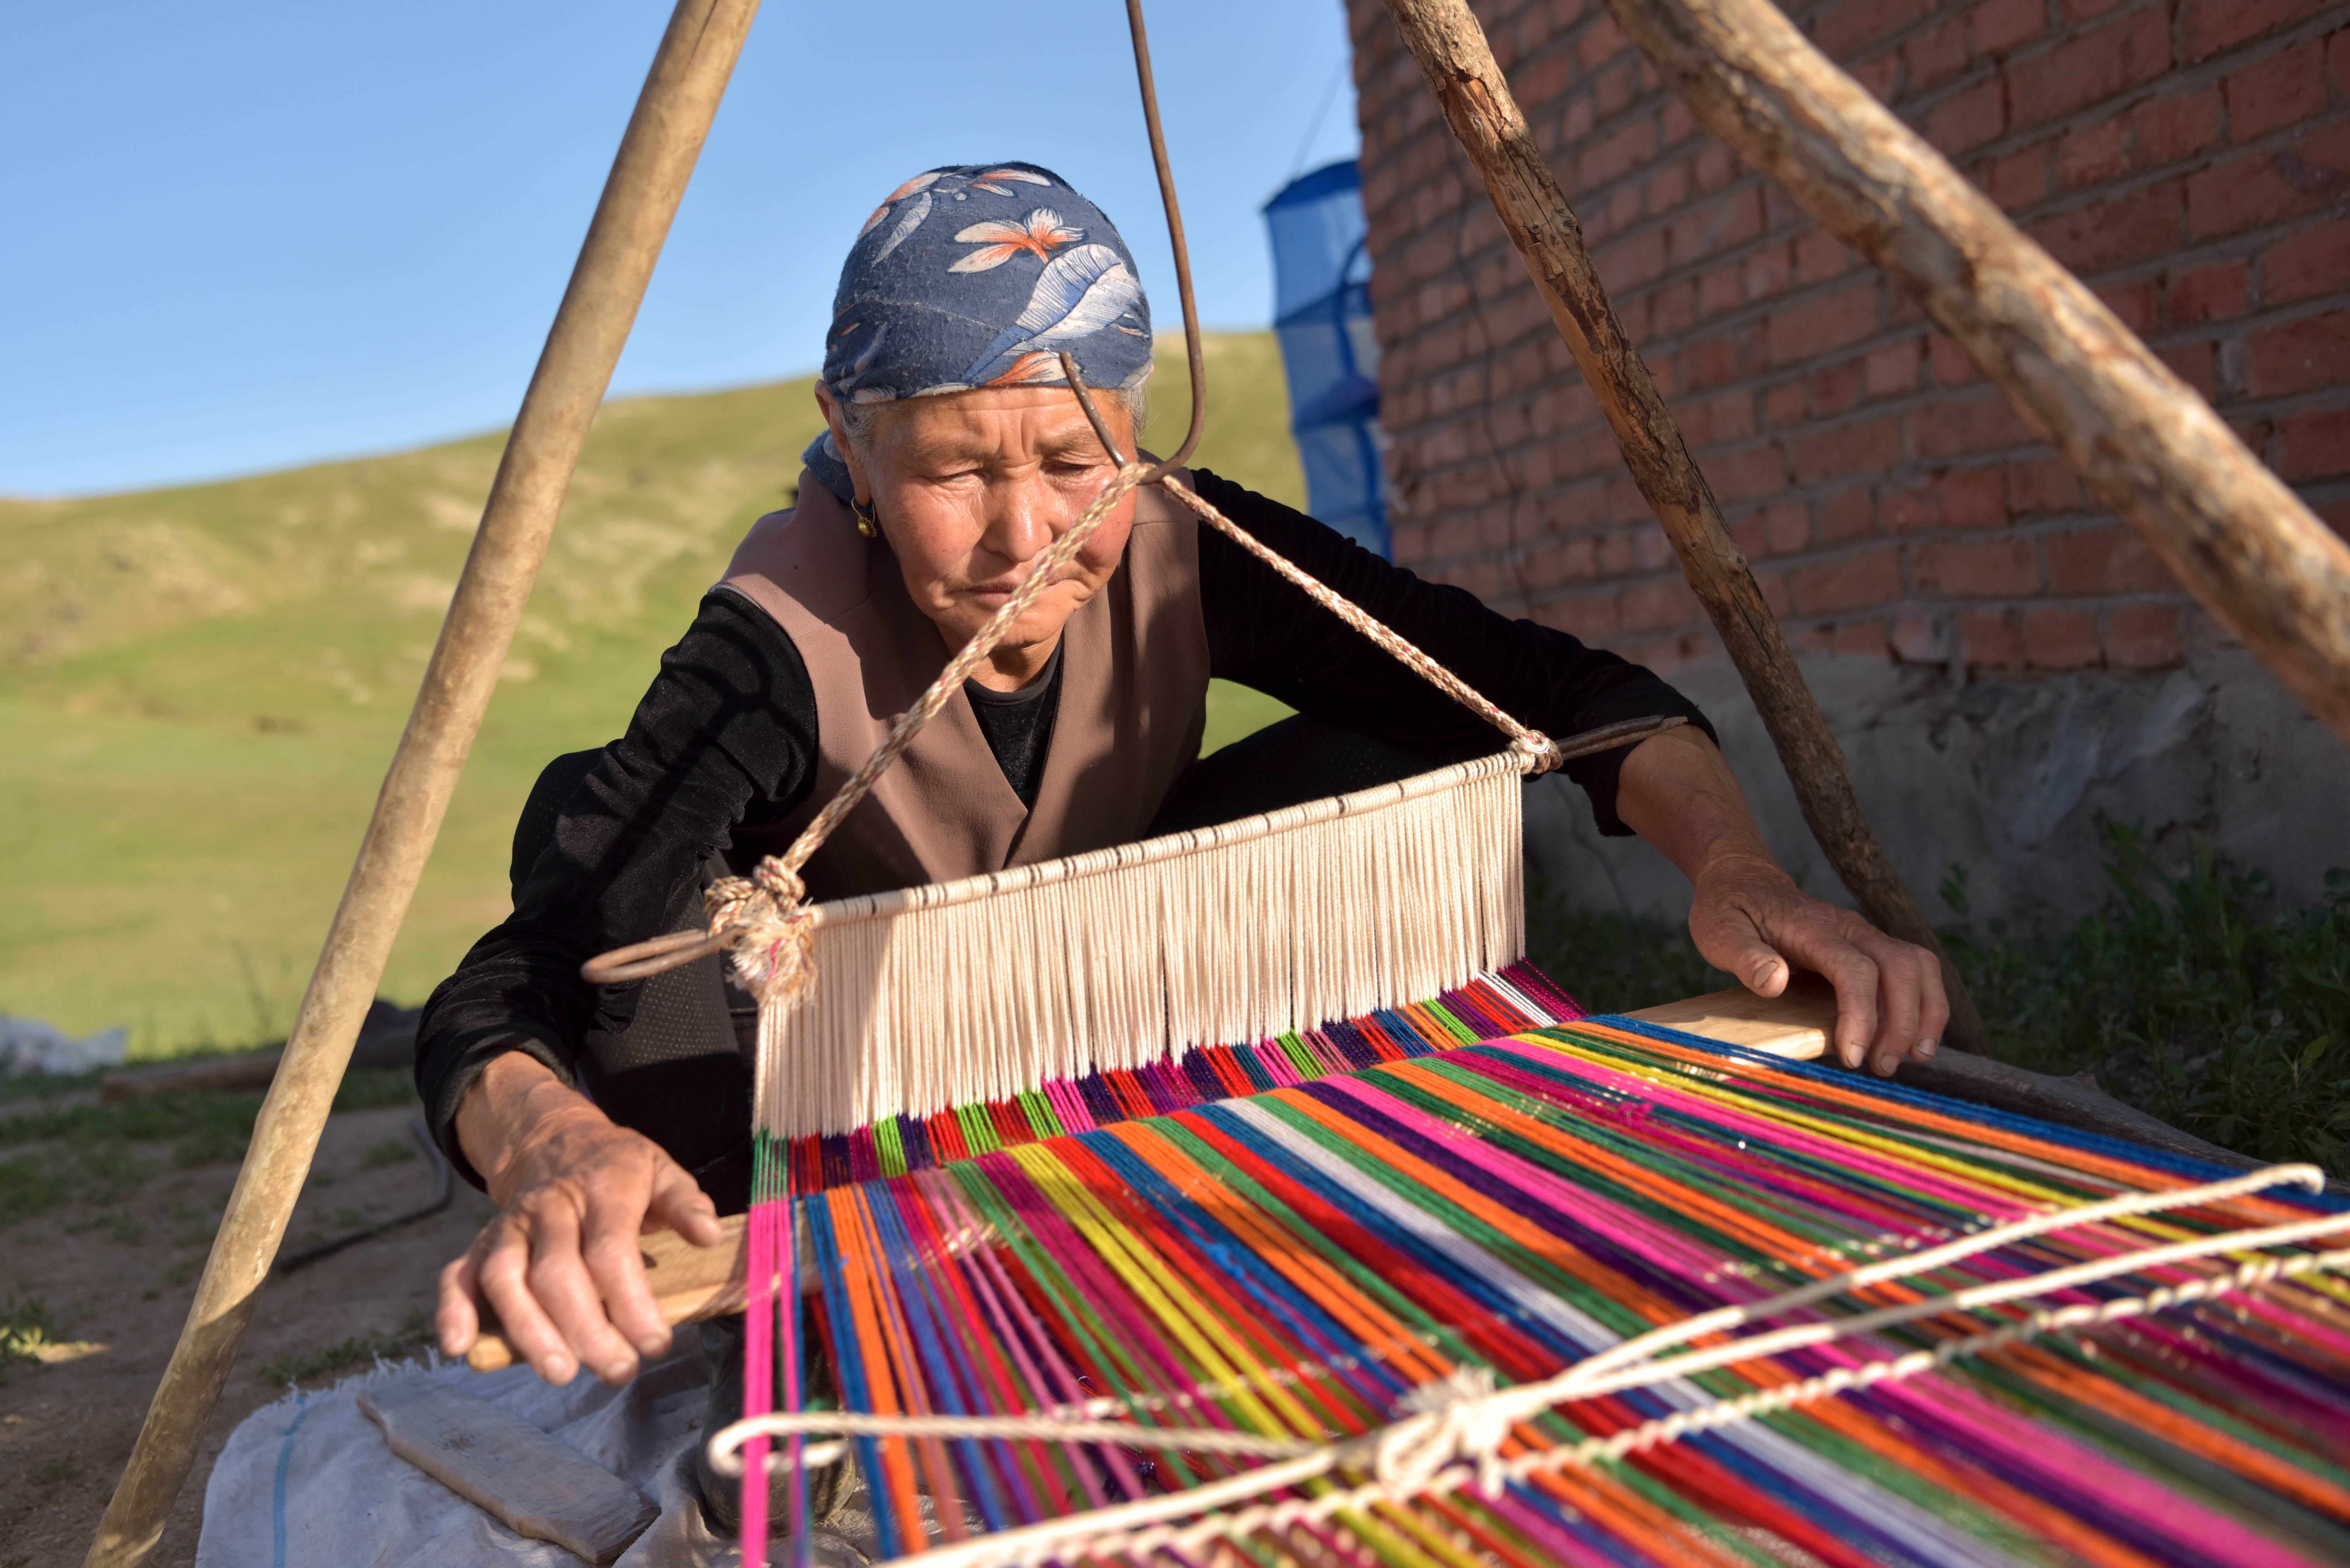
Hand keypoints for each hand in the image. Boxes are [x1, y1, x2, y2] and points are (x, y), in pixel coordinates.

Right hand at [437, 1053, 723, 1384]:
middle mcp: (549, 1207)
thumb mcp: (660, 1168)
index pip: (610, 1250)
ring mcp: (510, 1226)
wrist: (554, 1139)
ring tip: (559, 1372)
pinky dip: (453, 1310)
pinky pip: (459, 1275)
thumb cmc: (617, 1168)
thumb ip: (685, 1202)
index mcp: (601, 1188)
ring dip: (528, 1330)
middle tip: (617, 1370)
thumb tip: (709, 1235)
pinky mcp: (482, 1243)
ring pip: (506, 1278)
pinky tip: (461, 1346)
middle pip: (558, 1273)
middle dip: (586, 1329)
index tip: (655, 1343)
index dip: (631, 1301)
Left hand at [1686, 853, 1949, 1075]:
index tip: (1853, 1056)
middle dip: (1903, 1021)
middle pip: (1902, 968)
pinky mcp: (1871, 949)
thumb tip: (1775, 981)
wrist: (1744, 883)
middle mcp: (1850, 928)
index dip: (1861, 1014)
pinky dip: (1924, 1005)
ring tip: (1914, 1057)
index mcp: (1813, 928)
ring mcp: (1866, 936)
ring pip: (1919, 967)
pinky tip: (1913, 1039)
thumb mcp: (1718, 930)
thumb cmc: (1729, 910)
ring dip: (1925, 1013)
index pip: (1855, 970)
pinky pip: (1914, 973)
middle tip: (1884, 1067)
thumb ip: (1744, 956)